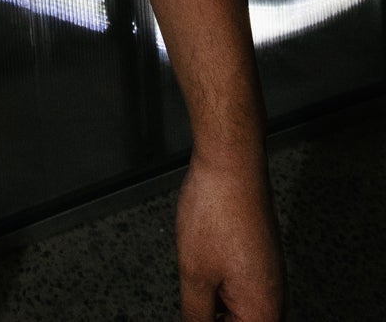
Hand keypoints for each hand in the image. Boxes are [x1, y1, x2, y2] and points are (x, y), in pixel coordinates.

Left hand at [176, 151, 284, 320]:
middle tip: (195, 297)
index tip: (195, 313)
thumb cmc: (218, 209)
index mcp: (263, 311)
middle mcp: (274, 297)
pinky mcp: (259, 257)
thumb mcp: (195, 273)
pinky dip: (220, 287)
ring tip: (197, 281)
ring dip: (216, 305)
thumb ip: (196, 314)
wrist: (231, 163)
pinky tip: (203, 272)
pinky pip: (241, 287)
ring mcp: (268, 275)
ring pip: (240, 308)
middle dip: (213, 316)